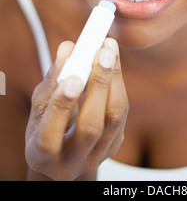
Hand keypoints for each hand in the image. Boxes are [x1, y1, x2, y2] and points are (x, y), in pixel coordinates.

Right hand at [25, 38, 128, 180]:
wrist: (64, 154)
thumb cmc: (45, 126)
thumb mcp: (40, 107)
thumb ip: (52, 80)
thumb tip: (68, 48)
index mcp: (42, 156)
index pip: (50, 136)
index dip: (62, 106)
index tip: (73, 77)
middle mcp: (71, 163)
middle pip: (91, 127)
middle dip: (98, 85)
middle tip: (102, 52)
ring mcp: (96, 157)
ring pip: (114, 119)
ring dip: (113, 80)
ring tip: (109, 50)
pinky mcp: (114, 146)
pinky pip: (121, 114)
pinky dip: (117, 85)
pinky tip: (112, 64)